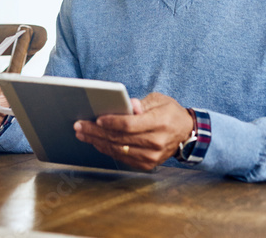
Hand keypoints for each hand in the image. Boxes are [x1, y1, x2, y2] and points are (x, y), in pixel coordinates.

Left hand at [72, 92, 194, 169]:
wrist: (186, 133)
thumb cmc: (169, 113)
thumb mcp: (159, 100)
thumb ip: (142, 104)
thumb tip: (129, 105)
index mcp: (160, 123)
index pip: (130, 125)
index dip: (112, 122)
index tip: (96, 119)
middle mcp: (156, 142)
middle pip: (120, 138)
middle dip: (96, 132)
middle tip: (79, 125)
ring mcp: (152, 157)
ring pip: (118, 149)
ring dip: (97, 141)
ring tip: (81, 133)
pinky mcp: (147, 165)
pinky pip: (122, 158)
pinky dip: (107, 149)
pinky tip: (95, 142)